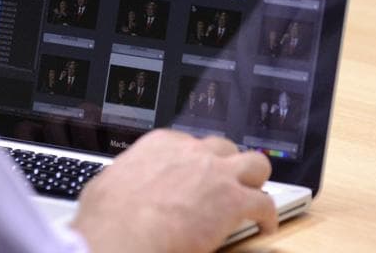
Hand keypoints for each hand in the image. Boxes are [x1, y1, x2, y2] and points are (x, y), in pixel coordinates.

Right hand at [69, 130, 276, 252]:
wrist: (126, 232)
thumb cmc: (110, 214)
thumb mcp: (107, 184)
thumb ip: (123, 179)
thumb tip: (114, 188)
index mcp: (160, 144)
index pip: (189, 143)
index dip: (196, 161)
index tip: (196, 173)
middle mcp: (192, 152)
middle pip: (224, 148)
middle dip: (227, 164)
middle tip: (225, 183)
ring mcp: (216, 174)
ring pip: (255, 164)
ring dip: (254, 180)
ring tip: (252, 197)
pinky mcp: (234, 202)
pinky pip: (265, 203)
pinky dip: (267, 216)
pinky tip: (265, 226)